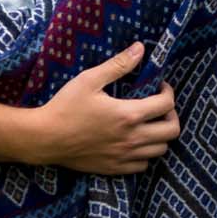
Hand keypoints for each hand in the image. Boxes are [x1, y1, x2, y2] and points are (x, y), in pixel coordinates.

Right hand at [31, 44, 180, 174]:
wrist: (45, 138)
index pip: (167, 105)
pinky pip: (143, 166)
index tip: (160, 87)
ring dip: (160, 136)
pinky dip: (146, 154)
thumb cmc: (66, 106)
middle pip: (172, 131)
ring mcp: (124, 156)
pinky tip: (134, 142)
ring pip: (160, 150)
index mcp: (129, 115)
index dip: (169, 92)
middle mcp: (132, 138)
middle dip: (171, 115)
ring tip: (149, 124)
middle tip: (159, 106)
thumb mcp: (90, 79)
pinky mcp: (114, 169)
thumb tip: (140, 48)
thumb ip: (118, 64)